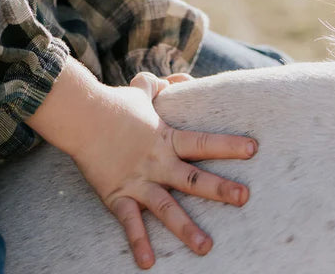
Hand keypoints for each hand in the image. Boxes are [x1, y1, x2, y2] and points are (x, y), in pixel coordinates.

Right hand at [69, 71, 257, 269]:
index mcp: (165, 139)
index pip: (202, 142)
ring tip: (205, 247)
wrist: (80, 115)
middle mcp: (156, 162)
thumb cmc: (113, 103)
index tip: (253, 149)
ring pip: (166, 207)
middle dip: (219, 189)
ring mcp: (138, 181)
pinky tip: (147, 263)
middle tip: (244, 197)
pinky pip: (129, 222)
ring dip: (185, 228)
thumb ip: (161, 86)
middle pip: (192, 178)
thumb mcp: (141, 90)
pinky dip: (137, 242)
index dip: (228, 145)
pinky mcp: (117, 195)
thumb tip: (179, 80)